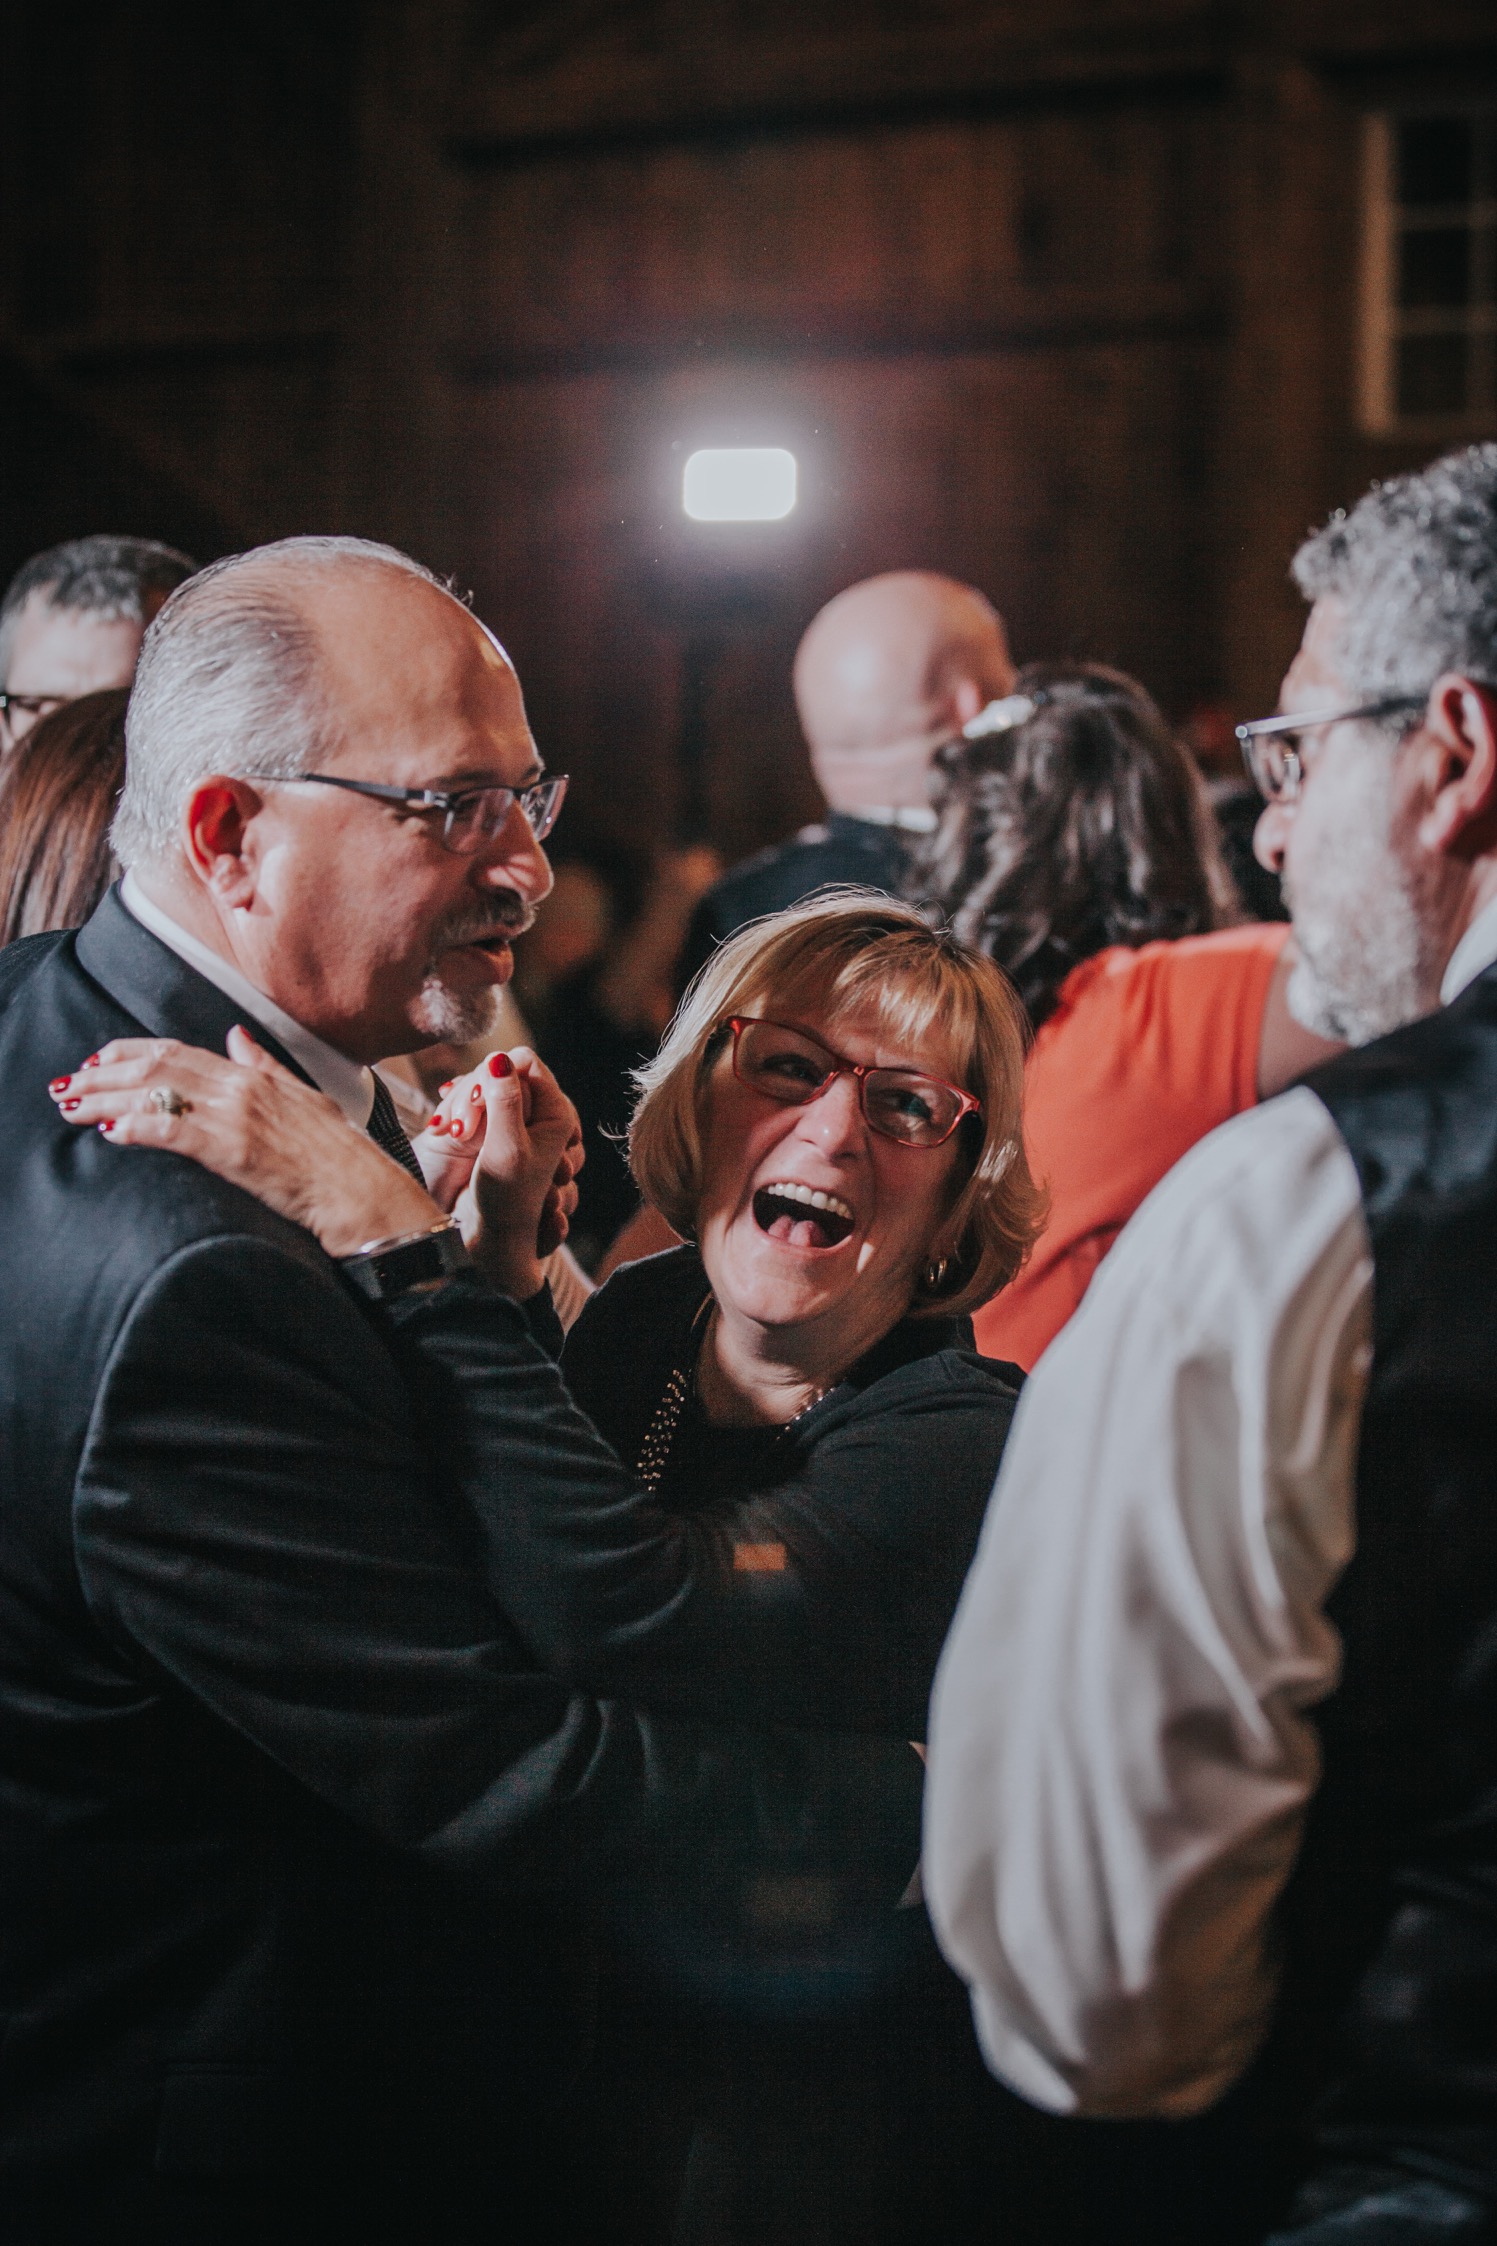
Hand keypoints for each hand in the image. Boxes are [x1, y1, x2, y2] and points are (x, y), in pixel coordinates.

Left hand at [47, 1028, 440, 1255]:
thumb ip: (265, 1067)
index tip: (99, 1058)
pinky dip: (137, 1129)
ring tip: (74, 1107)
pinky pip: (172, 1132)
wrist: (363, 1194)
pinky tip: (111, 1133)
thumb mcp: (305, 1098)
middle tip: (71, 1083)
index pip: (179, 1052)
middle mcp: (241, 1088)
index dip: (132, 1052)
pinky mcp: (233, 1151)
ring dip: (107, 1101)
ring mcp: (237, 1117)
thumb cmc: (340, 1157)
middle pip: (158, 1069)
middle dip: (105, 1075)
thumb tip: (237, 1037)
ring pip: (156, 1096)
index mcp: (254, 1076)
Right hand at [414, 1049, 582, 1296]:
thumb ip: (505, 1101)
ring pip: (487, 1088)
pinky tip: (445, 1128)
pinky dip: (459, 1113)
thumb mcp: (506, 1147)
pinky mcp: (498, 1131)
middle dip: (475, 1094)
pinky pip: (476, 1104)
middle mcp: (543, 1115)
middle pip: (505, 1074)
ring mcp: (521, 1123)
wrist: (489, 1238)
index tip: (475, 1101)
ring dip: (463, 1106)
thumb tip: (501, 1058)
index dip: (495, 1074)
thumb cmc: (504, 1199)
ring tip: (450, 1132)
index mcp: (557, 1114)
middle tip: (456, 1127)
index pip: (526, 1063)